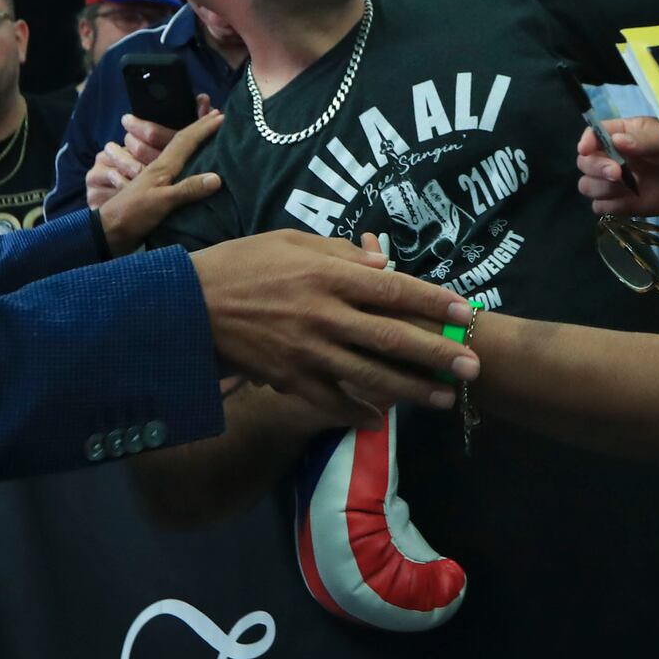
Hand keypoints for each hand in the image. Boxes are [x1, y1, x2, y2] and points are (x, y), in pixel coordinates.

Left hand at [84, 99, 213, 209]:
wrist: (109, 233)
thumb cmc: (133, 214)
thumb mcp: (161, 201)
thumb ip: (187, 189)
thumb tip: (217, 177)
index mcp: (162, 166)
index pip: (185, 140)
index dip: (203, 128)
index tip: (221, 116)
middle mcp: (161, 169)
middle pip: (182, 143)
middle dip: (200, 128)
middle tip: (217, 117)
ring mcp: (158, 181)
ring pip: (179, 156)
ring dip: (193, 143)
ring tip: (207, 135)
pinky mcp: (157, 194)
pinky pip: (178, 172)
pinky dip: (189, 164)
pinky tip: (194, 167)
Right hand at [191, 232, 474, 425]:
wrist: (185, 305)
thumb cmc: (241, 263)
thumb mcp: (289, 240)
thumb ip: (340, 252)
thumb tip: (385, 264)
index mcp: (327, 275)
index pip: (395, 290)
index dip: (435, 303)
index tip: (466, 313)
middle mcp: (324, 315)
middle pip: (393, 339)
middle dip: (438, 355)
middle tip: (473, 367)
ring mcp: (307, 353)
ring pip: (371, 377)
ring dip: (412, 391)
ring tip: (445, 399)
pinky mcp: (288, 380)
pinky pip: (333, 401)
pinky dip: (359, 411)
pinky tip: (383, 418)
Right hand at [577, 116, 658, 216]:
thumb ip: (642, 139)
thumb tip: (617, 141)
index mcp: (619, 133)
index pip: (593, 134)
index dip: (587, 141)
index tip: (586, 149)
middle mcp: (609, 157)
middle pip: (584, 163)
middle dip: (596, 168)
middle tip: (617, 173)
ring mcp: (612, 182)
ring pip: (587, 186)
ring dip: (601, 188)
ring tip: (626, 187)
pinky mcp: (619, 203)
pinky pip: (600, 207)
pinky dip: (610, 206)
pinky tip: (628, 201)